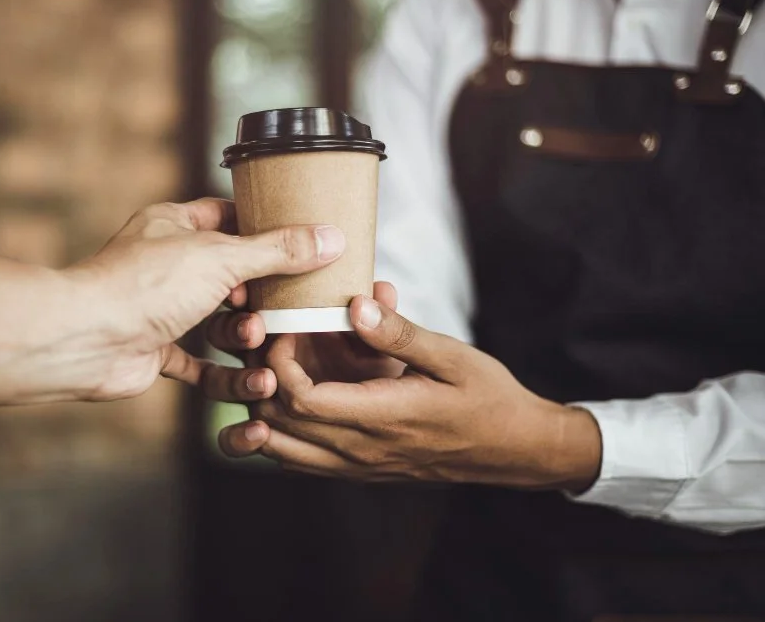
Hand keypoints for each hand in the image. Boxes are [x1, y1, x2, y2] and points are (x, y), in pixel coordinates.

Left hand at [59, 198, 345, 400]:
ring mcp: (161, 309)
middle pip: (231, 277)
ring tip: (256, 341)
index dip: (266, 230)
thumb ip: (279, 251)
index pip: (229, 218)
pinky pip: (202, 367)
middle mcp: (167, 264)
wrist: (86, 338)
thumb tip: (330, 237)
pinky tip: (254, 382)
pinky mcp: (157, 350)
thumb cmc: (143, 285)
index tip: (303, 244)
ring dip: (244, 337)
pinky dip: (227, 377)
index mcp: (175, 226)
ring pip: (219, 324)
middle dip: (260, 297)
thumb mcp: (223, 257)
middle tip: (283, 307)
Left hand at [219, 296, 601, 492]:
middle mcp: (363, 450)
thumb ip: (400, 334)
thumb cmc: (488, 397)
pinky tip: (290, 401)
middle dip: (262, 381)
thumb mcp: (451, 355)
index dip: (279, 365)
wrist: (514, 449)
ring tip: (271, 370)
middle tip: (268, 342)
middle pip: (280, 426)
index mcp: (384, 417)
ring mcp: (360, 467)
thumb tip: (356, 305)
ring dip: (265, 411)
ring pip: (284, 450)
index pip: (302, 400)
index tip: (285, 329)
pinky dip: (283, 434)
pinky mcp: (361, 472)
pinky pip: (303, 462)